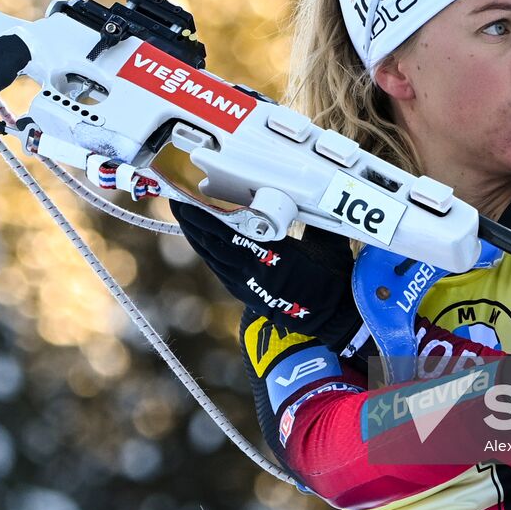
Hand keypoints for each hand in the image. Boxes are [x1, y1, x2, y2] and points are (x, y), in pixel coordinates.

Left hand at [170, 201, 362, 350]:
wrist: (332, 317)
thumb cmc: (333, 278)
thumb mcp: (327, 242)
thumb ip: (314, 217)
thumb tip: (312, 192)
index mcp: (274, 255)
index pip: (232, 232)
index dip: (208, 216)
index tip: (192, 199)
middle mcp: (255, 271)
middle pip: (214, 243)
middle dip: (193, 221)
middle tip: (177, 200)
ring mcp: (248, 284)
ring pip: (213, 257)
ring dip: (196, 235)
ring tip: (183, 216)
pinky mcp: (247, 292)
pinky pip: (220, 268)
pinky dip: (208, 252)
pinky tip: (202, 241)